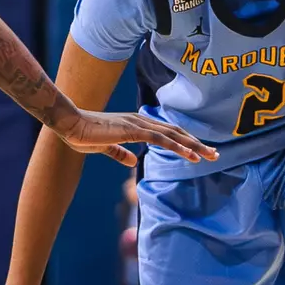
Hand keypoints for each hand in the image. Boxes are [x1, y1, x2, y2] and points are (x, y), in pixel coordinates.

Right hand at [50, 108, 217, 167]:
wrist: (69, 124)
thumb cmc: (84, 134)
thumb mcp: (106, 147)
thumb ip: (120, 153)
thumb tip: (133, 161)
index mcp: (138, 125)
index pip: (168, 133)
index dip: (186, 142)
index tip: (200, 151)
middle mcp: (142, 122)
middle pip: (176, 133)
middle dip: (197, 144)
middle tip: (215, 154)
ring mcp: (138, 125)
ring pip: (172, 136)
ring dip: (193, 146)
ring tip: (209, 156)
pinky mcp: (132, 131)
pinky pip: (159, 140)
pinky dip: (176, 146)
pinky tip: (189, 154)